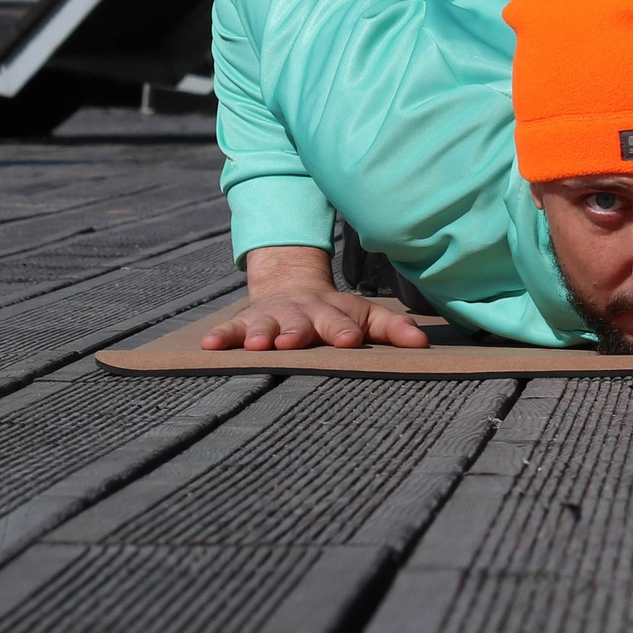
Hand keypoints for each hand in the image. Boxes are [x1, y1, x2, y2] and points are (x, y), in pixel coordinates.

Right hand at [200, 245, 429, 350]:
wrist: (291, 286)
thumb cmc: (335, 312)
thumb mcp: (365, 315)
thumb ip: (393, 329)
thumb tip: (424, 344)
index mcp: (331, 313)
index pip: (340, 322)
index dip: (343, 330)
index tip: (347, 340)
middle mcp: (299, 314)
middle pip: (299, 323)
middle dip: (295, 332)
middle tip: (291, 342)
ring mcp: (270, 317)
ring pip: (264, 326)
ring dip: (260, 334)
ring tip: (255, 344)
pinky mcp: (244, 322)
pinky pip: (229, 330)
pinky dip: (220, 337)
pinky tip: (208, 346)